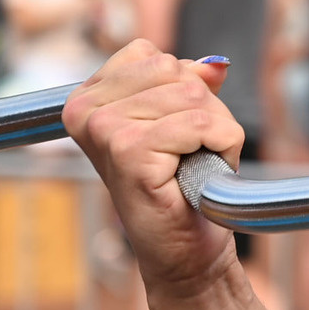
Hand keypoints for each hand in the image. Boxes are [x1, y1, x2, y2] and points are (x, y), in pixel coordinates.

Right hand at [63, 43, 249, 306]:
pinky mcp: (128, 151)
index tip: (173, 134)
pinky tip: (199, 176)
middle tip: (189, 154)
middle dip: (202, 110)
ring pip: (194, 96)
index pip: (152, 56)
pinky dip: (222, 148)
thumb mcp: (185, 122)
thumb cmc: (182, 189)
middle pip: (175, 71)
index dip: (183, 91)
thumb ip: (192, 84)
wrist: (186, 253)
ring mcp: (104, 130)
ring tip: (192, 166)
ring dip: (214, 132)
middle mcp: (86, 109)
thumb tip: (214, 65)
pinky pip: (202, 124)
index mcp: (88, 97)